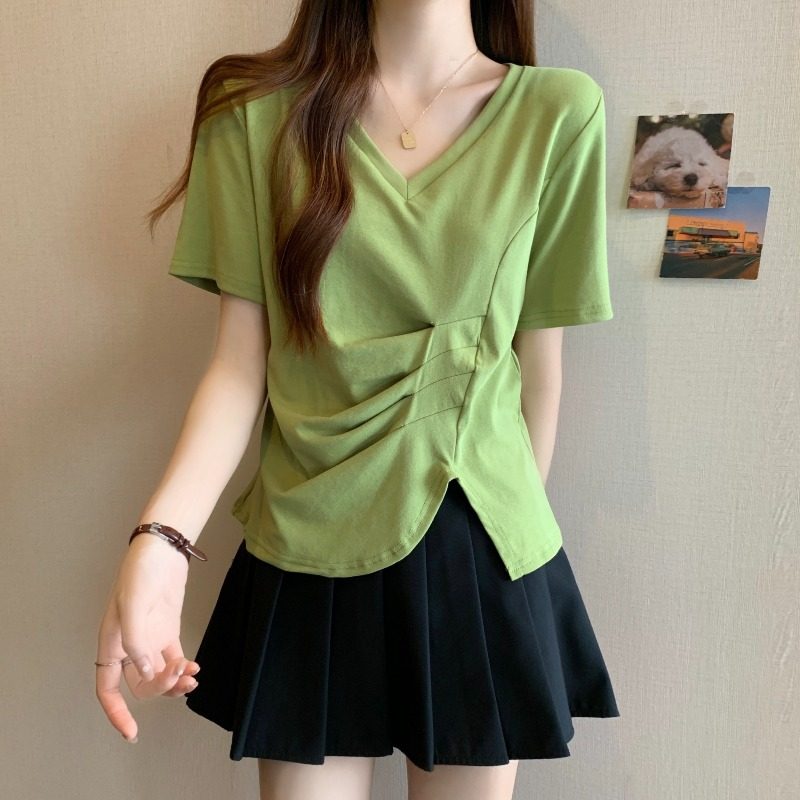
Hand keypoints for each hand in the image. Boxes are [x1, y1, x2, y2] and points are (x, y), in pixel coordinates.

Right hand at [95, 534, 201, 742]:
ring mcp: (149, 639)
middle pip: (140, 684)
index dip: (117, 713)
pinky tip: (195, 667)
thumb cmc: (140, 572)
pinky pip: (173, 659)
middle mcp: (128, 647)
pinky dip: (183, 668)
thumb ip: (137, 641)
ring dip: (174, 682)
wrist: (162, 550)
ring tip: (192, 676)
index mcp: (111, 644)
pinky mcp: (167, 631)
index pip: (108, 689)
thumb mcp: (133, 605)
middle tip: (180, 676)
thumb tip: (145, 672)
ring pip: (158, 675)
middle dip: (160, 688)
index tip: (131, 732)